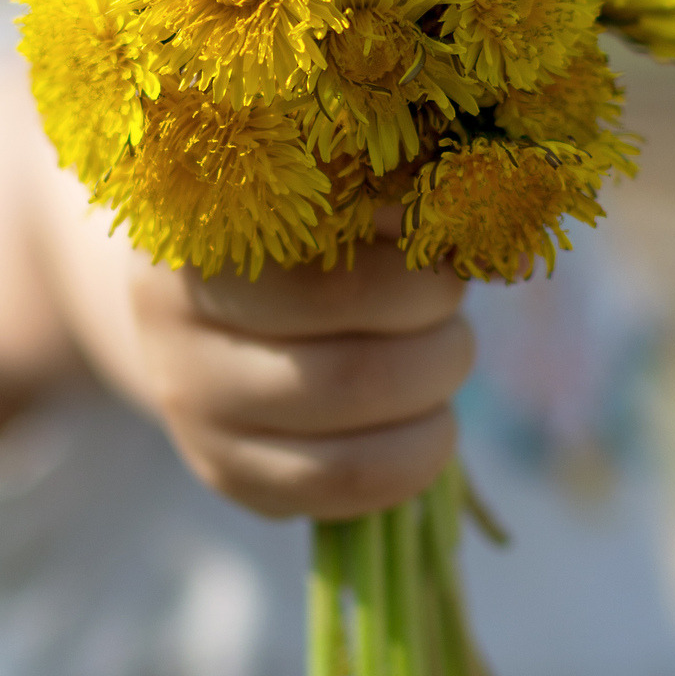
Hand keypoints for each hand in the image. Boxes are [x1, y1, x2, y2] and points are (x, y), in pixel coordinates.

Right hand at [0, 69, 472, 518]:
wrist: (210, 293)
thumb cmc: (299, 221)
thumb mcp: (333, 183)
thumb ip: (402, 191)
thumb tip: (502, 238)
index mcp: (195, 230)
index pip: (326, 269)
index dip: (412, 257)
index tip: (441, 233)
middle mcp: (172, 330)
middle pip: (351, 370)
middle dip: (438, 338)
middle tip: (451, 306)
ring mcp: (193, 413)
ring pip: (352, 439)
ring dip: (433, 396)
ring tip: (442, 355)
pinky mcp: (227, 474)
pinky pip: (344, 492)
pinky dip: (416, 457)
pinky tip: (426, 417)